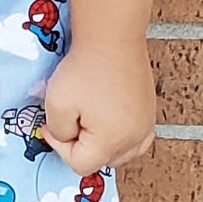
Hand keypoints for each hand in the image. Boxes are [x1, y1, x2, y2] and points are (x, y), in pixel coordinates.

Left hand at [38, 43, 155, 173]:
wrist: (112, 37)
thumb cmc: (85, 68)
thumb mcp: (57, 103)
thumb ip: (58, 132)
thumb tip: (66, 137)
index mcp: (112, 141)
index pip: (80, 165)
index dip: (60, 147)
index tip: (52, 123)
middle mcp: (135, 139)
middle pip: (102, 161)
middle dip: (82, 146)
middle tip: (71, 119)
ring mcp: (146, 125)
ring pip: (121, 153)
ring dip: (102, 144)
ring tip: (88, 120)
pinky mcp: (150, 112)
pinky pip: (136, 139)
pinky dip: (121, 137)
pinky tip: (109, 120)